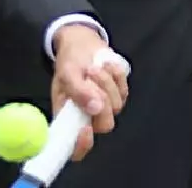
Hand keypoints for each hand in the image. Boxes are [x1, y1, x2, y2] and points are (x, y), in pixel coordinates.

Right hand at [49, 25, 128, 161]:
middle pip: (104, 125)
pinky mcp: (119, 95)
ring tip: (93, 66)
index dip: (81, 145)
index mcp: (68, 118)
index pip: (74, 148)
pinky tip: (105, 65)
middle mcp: (87, 117)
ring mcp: (105, 108)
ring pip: (116, 106)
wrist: (82, 43)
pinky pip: (124, 91)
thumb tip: (94, 108)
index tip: (86, 129)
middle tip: (90, 75)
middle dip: (101, 98)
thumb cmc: (69, 60)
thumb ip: (77, 91)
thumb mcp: (67, 72)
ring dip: (106, 82)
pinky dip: (116, 76)